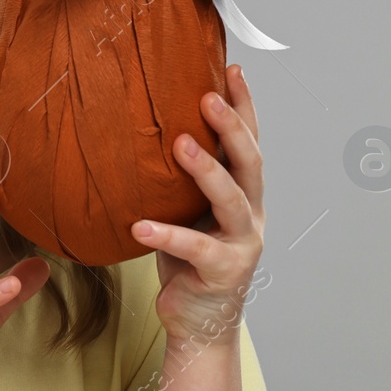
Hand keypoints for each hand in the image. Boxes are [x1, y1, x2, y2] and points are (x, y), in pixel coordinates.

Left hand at [131, 64, 264, 342]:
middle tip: (207, 97)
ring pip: (231, 200)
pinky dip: (167, 235)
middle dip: (231, 126)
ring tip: (179, 144)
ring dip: (206, 170)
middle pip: (249, 162)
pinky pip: (195, 249)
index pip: (249, 140)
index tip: (232, 68)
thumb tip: (149, 124)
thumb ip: (182, 176)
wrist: (199, 321)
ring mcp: (241, 244)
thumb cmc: (189, 259)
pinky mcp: (222, 272)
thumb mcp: (188, 209)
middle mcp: (250, 213)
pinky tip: (140, 226)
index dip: (244, 105)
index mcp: (244, 193)